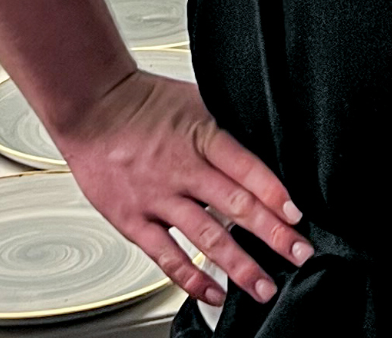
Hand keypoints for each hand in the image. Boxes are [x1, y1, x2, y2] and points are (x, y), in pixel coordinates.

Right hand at [52, 68, 312, 307]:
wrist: (93, 106)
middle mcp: (182, 167)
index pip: (246, 167)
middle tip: (299, 254)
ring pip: (207, 236)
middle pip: (236, 206)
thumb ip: (223, 128)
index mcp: (201, 134)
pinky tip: (215, 293)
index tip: (297, 215)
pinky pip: (167, 255)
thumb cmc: (142, 101)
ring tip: (265, 287)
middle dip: (273, 234)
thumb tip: (260, 144)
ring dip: (240, 265)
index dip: (274, 192)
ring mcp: (158, 196)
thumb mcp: (195, 100)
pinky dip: (192, 278)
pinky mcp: (134, 219)